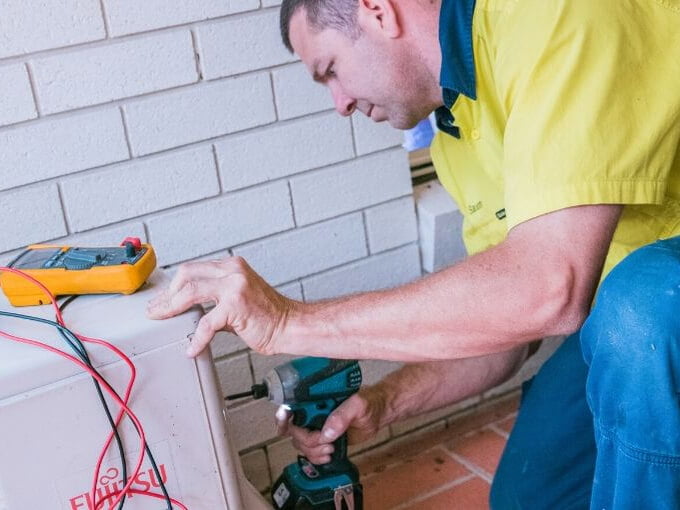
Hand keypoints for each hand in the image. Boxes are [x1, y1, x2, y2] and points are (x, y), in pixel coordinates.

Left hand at [146, 257, 295, 356]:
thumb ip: (214, 298)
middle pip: (186, 275)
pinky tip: (192, 347)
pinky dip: (197, 338)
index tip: (162, 299)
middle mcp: (233, 271)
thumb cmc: (267, 316)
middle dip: (168, 294)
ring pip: (190, 292)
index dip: (174, 285)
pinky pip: (207, 323)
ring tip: (162, 320)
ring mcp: (235, 286)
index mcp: (232, 266)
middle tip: (156, 310)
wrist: (290, 325)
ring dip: (171, 308)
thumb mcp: (238, 297)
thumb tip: (189, 308)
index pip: (193, 269)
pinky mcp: (236, 306)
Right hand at [276, 389, 386, 464]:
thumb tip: (326, 432)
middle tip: (327, 442)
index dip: (283, 417)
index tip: (283, 425)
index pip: (292, 406)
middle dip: (308, 440)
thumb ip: (342, 416)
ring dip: (313, 451)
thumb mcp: (358, 405)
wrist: (379, 414)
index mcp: (317, 399)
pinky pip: (311, 452)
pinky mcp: (324, 440)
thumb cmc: (369, 402)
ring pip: (301, 444)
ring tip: (331, 449)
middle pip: (295, 431)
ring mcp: (317, 427)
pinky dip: (317, 457)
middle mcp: (313, 412)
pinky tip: (329, 456)